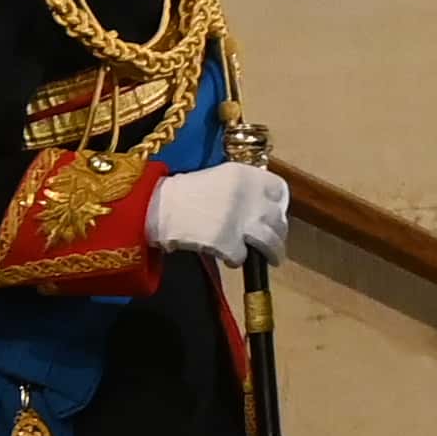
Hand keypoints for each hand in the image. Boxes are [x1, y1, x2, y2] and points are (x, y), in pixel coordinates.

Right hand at [144, 162, 289, 263]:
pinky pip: (242, 257)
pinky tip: (228, 258)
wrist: (157, 208)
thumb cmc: (184, 194)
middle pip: (277, 220)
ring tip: (268, 259)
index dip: (280, 206)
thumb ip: (244, 190)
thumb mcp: (219, 178)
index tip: (277, 217)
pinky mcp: (227, 241)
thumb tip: (264, 209)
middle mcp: (247, 194)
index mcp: (245, 175)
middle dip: (278, 235)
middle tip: (273, 245)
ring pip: (268, 241)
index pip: (278, 190)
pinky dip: (236, 260)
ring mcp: (238, 219)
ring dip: (270, 253)